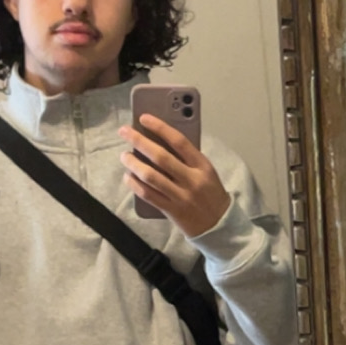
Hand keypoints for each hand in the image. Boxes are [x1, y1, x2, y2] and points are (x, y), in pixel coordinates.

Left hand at [120, 115, 229, 237]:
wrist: (220, 226)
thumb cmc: (211, 194)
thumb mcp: (206, 172)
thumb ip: (188, 159)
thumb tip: (160, 141)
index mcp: (202, 166)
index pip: (179, 141)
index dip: (160, 127)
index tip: (144, 118)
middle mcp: (192, 180)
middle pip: (161, 157)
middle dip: (139, 141)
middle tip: (124, 132)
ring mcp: (181, 197)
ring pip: (151, 176)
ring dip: (133, 164)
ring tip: (124, 156)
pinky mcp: (172, 211)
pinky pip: (148, 195)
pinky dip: (135, 184)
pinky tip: (128, 177)